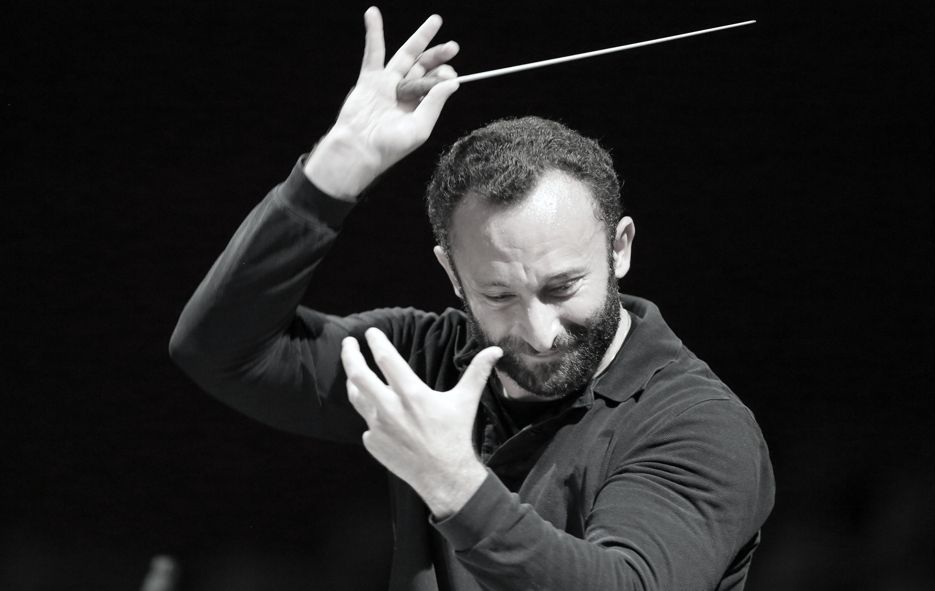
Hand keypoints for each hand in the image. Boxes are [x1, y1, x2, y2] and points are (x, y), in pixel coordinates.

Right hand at [304, 7, 460, 198]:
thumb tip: (453, 82)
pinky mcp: (369, 79)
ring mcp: (386, 85)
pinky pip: (373, 52)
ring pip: (405, 55)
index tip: (450, 74)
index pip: (435, 85)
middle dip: (439, 56)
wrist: (358, 150)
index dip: (444, 77)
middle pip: (425, 68)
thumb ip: (434, 103)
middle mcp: (404, 94)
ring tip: (436, 20)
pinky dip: (373, 33)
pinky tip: (373, 14)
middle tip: (453, 47)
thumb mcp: (419, 128)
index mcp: (418, 108)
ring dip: (420, 38)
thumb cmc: (388, 147)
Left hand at [341, 327, 501, 517]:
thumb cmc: (455, 436)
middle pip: (358, 375)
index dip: (376, 342)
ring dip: (353, 382)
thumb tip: (495, 351)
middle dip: (350, 354)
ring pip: (356, 397)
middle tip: (348, 343)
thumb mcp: (466, 401)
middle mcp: (389, 408)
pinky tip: (377, 411)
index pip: (386, 359)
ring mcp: (378, 427)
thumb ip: (477, 372)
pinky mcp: (373, 443)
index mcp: (411, 394)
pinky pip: (367, 422)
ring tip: (354, 372)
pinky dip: (370, 413)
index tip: (371, 332)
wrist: (444, 477)